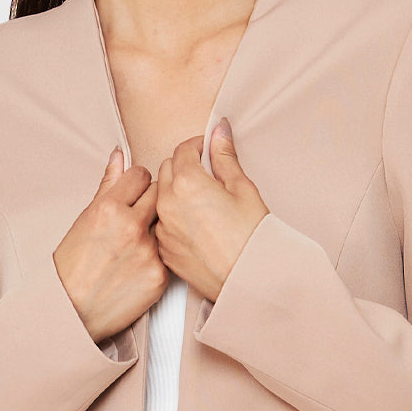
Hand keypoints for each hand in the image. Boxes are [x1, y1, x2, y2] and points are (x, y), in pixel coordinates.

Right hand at [53, 148, 167, 343]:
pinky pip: (167, 255)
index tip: (133, 193)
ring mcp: (148, 252)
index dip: (138, 184)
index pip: (141, 175)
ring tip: (134, 244)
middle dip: (151, 201)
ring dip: (155, 230)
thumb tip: (119, 155)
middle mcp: (131, 227)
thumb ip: (107, 186)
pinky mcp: (160, 276)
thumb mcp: (84, 220)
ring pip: (166, 225)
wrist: (71, 312)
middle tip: (137, 217)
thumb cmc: (72, 266)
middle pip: (160, 195)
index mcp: (108, 208)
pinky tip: (139, 265)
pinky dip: (157, 257)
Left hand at [153, 117, 268, 302]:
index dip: (197, 146)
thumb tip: (219, 130)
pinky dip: (172, 216)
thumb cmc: (252, 236)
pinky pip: (161, 222)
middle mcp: (167, 203)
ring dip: (174, 190)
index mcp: (187, 182)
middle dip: (183, 165)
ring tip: (199, 200)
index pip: (182, 149)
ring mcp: (162, 228)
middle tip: (206, 174)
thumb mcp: (243, 189)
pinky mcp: (164, 249)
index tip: (207, 150)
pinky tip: (194, 224)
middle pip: (166, 169)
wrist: (249, 280)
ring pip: (160, 196)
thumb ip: (225, 157)